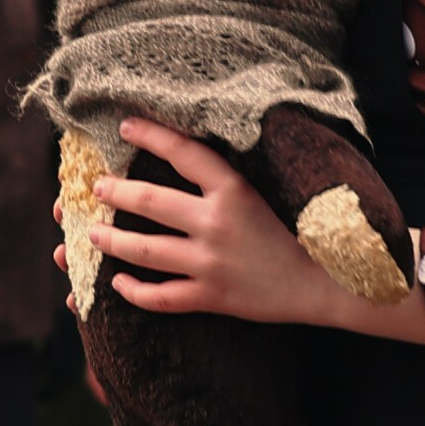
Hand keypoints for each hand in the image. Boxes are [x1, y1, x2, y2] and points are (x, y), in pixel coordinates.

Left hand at [98, 118, 424, 340]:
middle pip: (150, 202)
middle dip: (116, 192)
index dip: (150, 136)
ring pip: (145, 250)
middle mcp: (217, 224)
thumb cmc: (308, 231)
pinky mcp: (212, 298)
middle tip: (95, 186)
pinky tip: (118, 282)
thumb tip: (199, 152)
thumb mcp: (274, 189)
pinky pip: (161, 298)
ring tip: (91, 234)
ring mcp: (211, 264)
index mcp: (235, 190)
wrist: (333, 284)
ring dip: (112, 241)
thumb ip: (234, 176)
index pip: (183, 153)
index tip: (125, 127)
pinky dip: (135, 291)